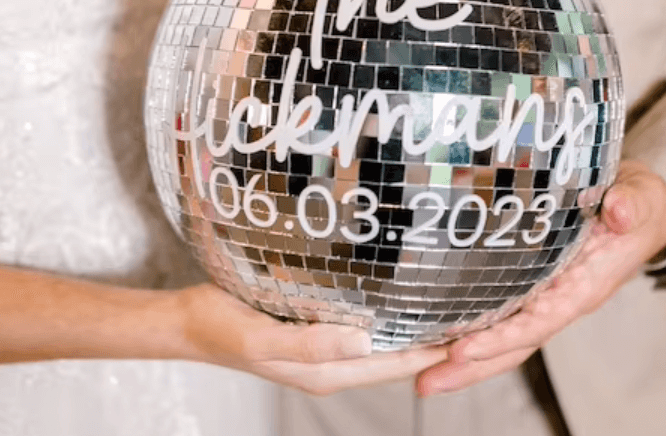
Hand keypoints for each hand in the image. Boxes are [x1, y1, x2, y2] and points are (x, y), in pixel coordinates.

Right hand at [178, 284, 448, 395]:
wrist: (190, 322)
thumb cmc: (221, 328)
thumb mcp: (261, 338)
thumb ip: (311, 343)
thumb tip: (366, 343)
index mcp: (326, 372)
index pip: (396, 364)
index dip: (436, 350)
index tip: (474, 330)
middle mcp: (332, 364)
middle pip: (397, 357)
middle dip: (435, 340)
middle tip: (476, 311)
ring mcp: (325, 349)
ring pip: (383, 344)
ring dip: (415, 327)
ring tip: (450, 301)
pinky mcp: (316, 331)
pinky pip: (363, 328)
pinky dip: (388, 315)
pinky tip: (400, 294)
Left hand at [415, 159, 665, 395]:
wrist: (636, 207)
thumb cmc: (636, 207)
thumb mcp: (640, 200)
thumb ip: (631, 205)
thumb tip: (619, 210)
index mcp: (584, 287)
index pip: (540, 322)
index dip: (501, 338)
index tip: (464, 349)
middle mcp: (559, 300)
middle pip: (512, 345)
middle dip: (468, 367)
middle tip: (424, 382)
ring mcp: (542, 298)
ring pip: (499, 337)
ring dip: (458, 358)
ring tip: (417, 373)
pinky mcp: (528, 286)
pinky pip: (495, 315)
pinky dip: (464, 329)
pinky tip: (429, 336)